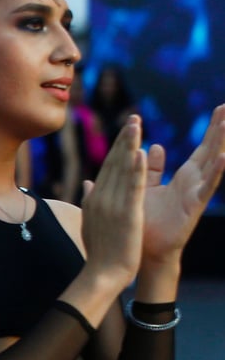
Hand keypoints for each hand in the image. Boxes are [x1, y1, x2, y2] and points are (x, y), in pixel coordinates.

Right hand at [80, 116, 146, 288]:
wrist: (102, 274)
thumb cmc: (99, 252)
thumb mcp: (91, 222)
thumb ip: (90, 200)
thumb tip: (87, 183)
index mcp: (95, 198)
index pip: (107, 167)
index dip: (118, 147)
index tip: (127, 130)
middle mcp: (101, 197)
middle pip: (114, 163)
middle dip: (124, 139)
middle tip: (134, 117)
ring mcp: (113, 205)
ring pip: (123, 170)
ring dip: (130, 145)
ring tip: (137, 125)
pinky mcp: (127, 214)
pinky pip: (133, 187)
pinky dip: (137, 169)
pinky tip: (141, 152)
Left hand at [141, 103, 224, 263]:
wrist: (142, 251)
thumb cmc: (145, 222)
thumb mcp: (146, 188)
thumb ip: (153, 169)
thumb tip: (155, 146)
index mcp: (184, 178)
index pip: (202, 148)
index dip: (213, 129)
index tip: (222, 108)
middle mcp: (194, 183)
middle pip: (212, 151)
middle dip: (221, 129)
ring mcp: (196, 194)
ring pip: (213, 165)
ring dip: (221, 144)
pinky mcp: (193, 207)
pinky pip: (207, 188)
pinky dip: (216, 172)